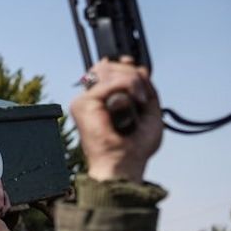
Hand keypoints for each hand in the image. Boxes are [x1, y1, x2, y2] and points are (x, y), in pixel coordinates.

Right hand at [70, 57, 161, 181]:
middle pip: (108, 66)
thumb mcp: (148, 107)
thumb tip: (135, 66)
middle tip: (143, 98)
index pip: (107, 68)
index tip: (141, 74)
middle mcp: (89, 98)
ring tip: (141, 103)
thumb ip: (142, 85)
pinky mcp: (83, 103)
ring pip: (110, 70)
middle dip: (133, 75)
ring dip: (133, 82)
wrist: (124, 164)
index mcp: (100, 99)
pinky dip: (129, 87)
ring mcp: (83, 100)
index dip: (124, 66)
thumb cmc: (135, 145)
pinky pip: (111, 81)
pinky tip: (137, 102)